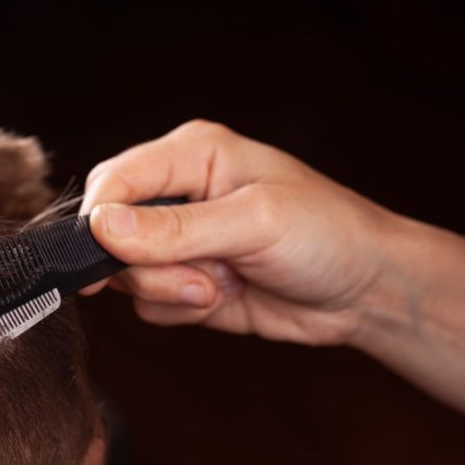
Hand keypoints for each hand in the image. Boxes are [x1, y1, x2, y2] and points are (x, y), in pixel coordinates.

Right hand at [80, 119, 404, 345]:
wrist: (365, 293)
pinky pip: (148, 304)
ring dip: (170, 291)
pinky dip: (180, 310)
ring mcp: (177, 241)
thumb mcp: (255, 222)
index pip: (114, 180)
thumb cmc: (328, 235)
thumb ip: (175, 228)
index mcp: (193, 154)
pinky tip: (223, 297)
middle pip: (109, 232)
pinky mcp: (181, 281)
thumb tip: (103, 227)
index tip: (104, 259)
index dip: (99, 220)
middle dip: (146, 265)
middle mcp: (177, 194)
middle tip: (198, 276)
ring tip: (220, 285)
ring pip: (125, 274)